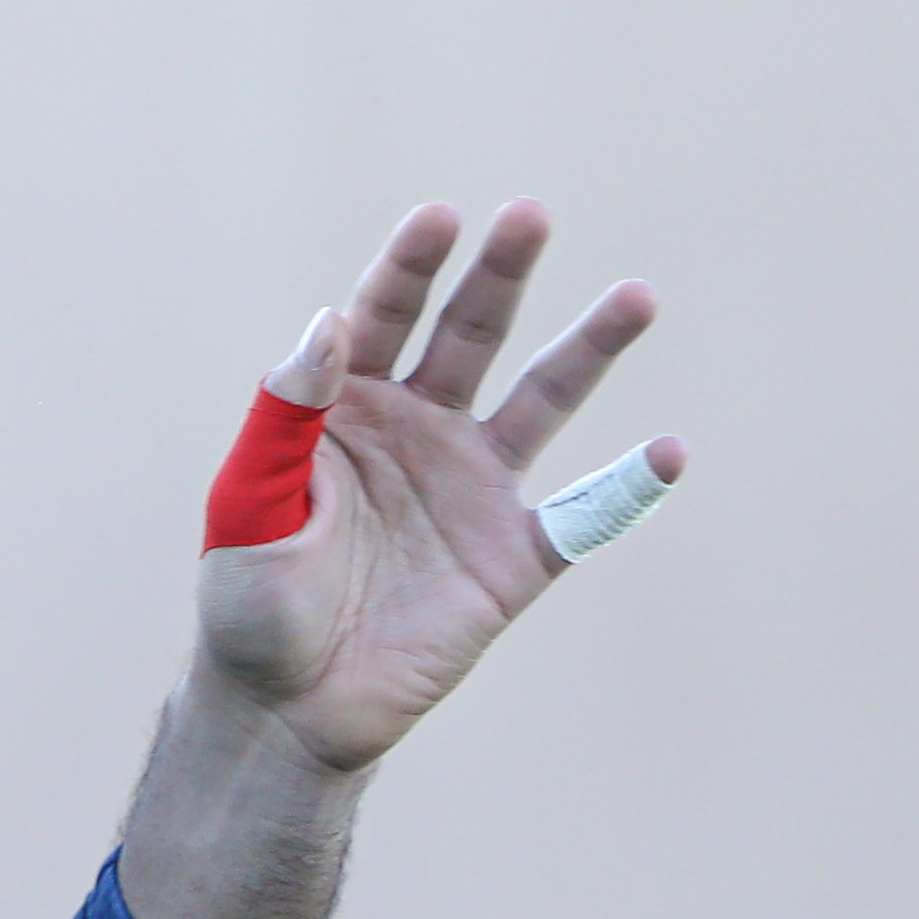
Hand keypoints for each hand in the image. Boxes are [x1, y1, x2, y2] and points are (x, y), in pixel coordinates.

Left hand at [199, 198, 676, 777]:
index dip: (409, 267)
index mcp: (344, 411)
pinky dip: (628, 486)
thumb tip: (326, 322)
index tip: (439, 217)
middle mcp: (417, 432)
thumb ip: (287, 414)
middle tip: (530, 213)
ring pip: (543, 401)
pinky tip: (667, 450)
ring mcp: (471, 489)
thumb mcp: (251, 500)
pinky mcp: (515, 556)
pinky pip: (585, 513)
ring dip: (588, 349)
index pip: (380, 318)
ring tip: (636, 295)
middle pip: (469, 335)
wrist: (287, 704)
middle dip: (498, 275)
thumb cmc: (251, 599)